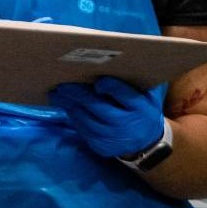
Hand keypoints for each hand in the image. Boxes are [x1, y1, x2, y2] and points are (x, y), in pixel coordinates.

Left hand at [49, 76, 164, 157]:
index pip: (122, 94)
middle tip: (62, 84)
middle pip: (97, 106)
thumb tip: (123, 61)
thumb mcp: (149, 96)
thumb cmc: (143, 111)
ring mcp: (111, 137)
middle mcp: (124, 123)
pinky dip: (72, 116)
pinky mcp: (100, 146)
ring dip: (69, 105)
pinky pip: (82, 129)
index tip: (97, 80)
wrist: (146, 143)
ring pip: (85, 118)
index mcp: (139, 108)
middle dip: (77, 94)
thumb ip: (139, 81)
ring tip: (57, 94)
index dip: (109, 86)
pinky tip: (65, 106)